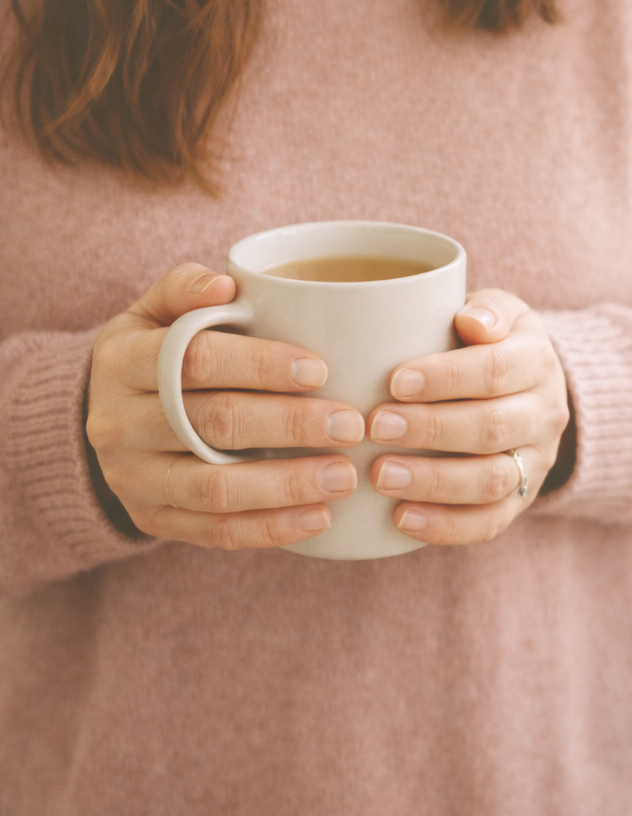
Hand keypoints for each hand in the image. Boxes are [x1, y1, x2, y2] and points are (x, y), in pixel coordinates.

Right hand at [86, 263, 364, 548]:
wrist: (98, 416)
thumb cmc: (152, 351)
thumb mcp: (153, 311)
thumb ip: (185, 288)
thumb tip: (225, 284)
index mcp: (122, 361)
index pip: (194, 361)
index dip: (259, 364)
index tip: (319, 369)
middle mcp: (118, 423)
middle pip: (211, 425)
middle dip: (288, 425)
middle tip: (349, 424)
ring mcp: (132, 478)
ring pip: (214, 488)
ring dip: (287, 485)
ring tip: (345, 475)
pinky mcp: (151, 519)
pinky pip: (214, 532)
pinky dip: (270, 528)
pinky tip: (320, 517)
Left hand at [365, 289, 571, 544]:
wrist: (528, 387)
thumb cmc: (491, 341)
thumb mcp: (498, 310)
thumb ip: (488, 309)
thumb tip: (473, 322)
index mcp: (538, 360)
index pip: (496, 370)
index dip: (446, 378)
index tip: (396, 381)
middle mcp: (546, 414)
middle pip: (492, 428)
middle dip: (431, 430)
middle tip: (376, 427)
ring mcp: (536, 462)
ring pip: (491, 480)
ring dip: (433, 481)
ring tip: (382, 475)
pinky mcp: (520, 500)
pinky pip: (488, 523)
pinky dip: (445, 526)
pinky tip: (401, 519)